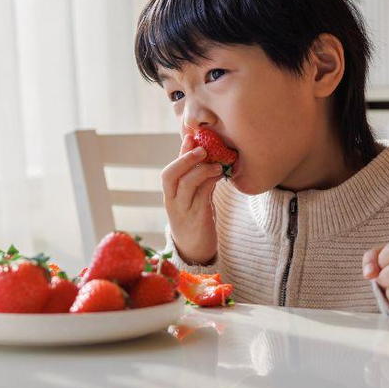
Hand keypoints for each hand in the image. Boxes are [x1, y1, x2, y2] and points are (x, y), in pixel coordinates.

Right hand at [161, 133, 222, 264]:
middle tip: (202, 149)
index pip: (169, 172)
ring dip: (202, 170)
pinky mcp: (197, 220)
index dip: (180, 153)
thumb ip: (193, 176)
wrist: (194, 250)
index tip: (191, 137)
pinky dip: (211, 183)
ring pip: (186, 185)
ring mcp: (184, 211)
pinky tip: (220, 176)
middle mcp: (172, 202)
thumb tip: (200, 149)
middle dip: (185, 159)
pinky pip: (202, 197)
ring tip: (217, 165)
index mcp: (169, 195)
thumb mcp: (191, 197)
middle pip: (170, 176)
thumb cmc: (194, 217)